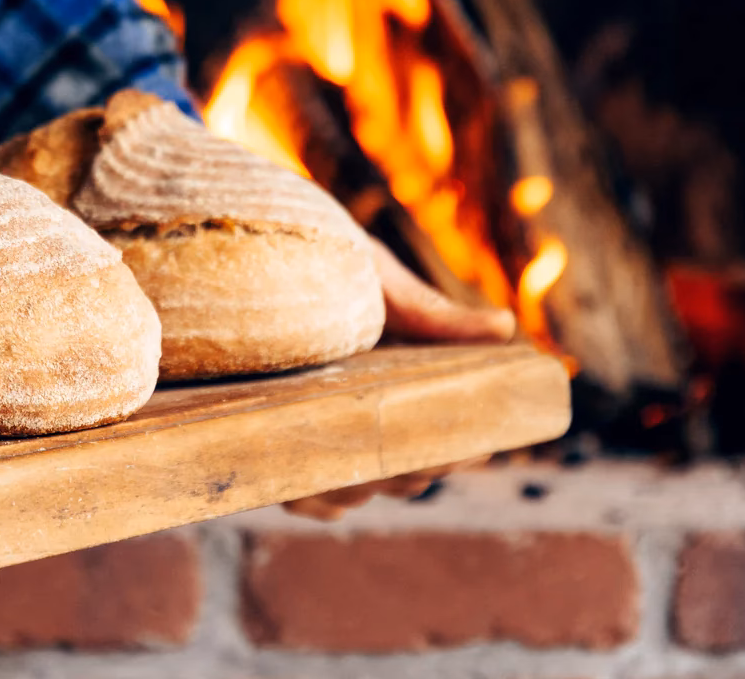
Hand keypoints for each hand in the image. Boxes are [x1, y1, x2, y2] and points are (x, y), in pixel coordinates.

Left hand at [283, 240, 513, 520]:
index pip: (447, 437)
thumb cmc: (320, 258)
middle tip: (400, 458)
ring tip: (348, 474)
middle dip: (406, 473)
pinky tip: (303, 491)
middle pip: (402, 474)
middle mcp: (361, 416)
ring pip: (351, 491)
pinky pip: (291, 492)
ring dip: (355, 489)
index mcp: (398, 382)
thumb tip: (504, 326)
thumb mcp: (376, 280)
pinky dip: (304, 499)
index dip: (458, 449)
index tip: (463, 443)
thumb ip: (430, 311)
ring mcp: (314, 433)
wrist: (240, 244)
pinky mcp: (261, 444)